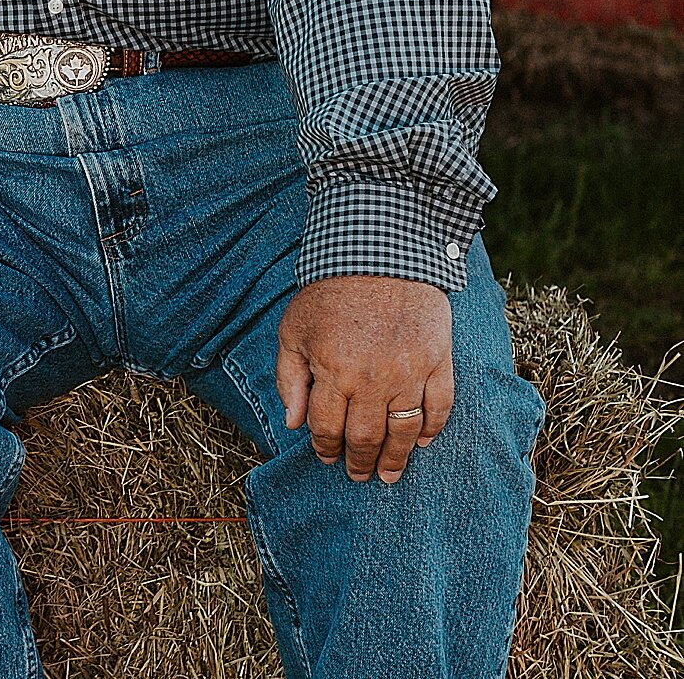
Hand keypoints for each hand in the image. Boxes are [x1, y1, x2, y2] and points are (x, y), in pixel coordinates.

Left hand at [276, 274, 453, 483]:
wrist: (380, 256)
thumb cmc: (330, 293)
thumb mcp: (293, 331)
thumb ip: (291, 380)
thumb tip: (294, 424)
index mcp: (334, 374)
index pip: (328, 428)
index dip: (325, 448)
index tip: (326, 457)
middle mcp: (374, 381)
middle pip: (366, 438)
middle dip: (360, 462)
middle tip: (358, 475)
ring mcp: (410, 374)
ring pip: (404, 431)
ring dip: (396, 458)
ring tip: (390, 474)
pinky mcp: (438, 363)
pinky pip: (439, 407)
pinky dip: (431, 429)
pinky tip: (421, 442)